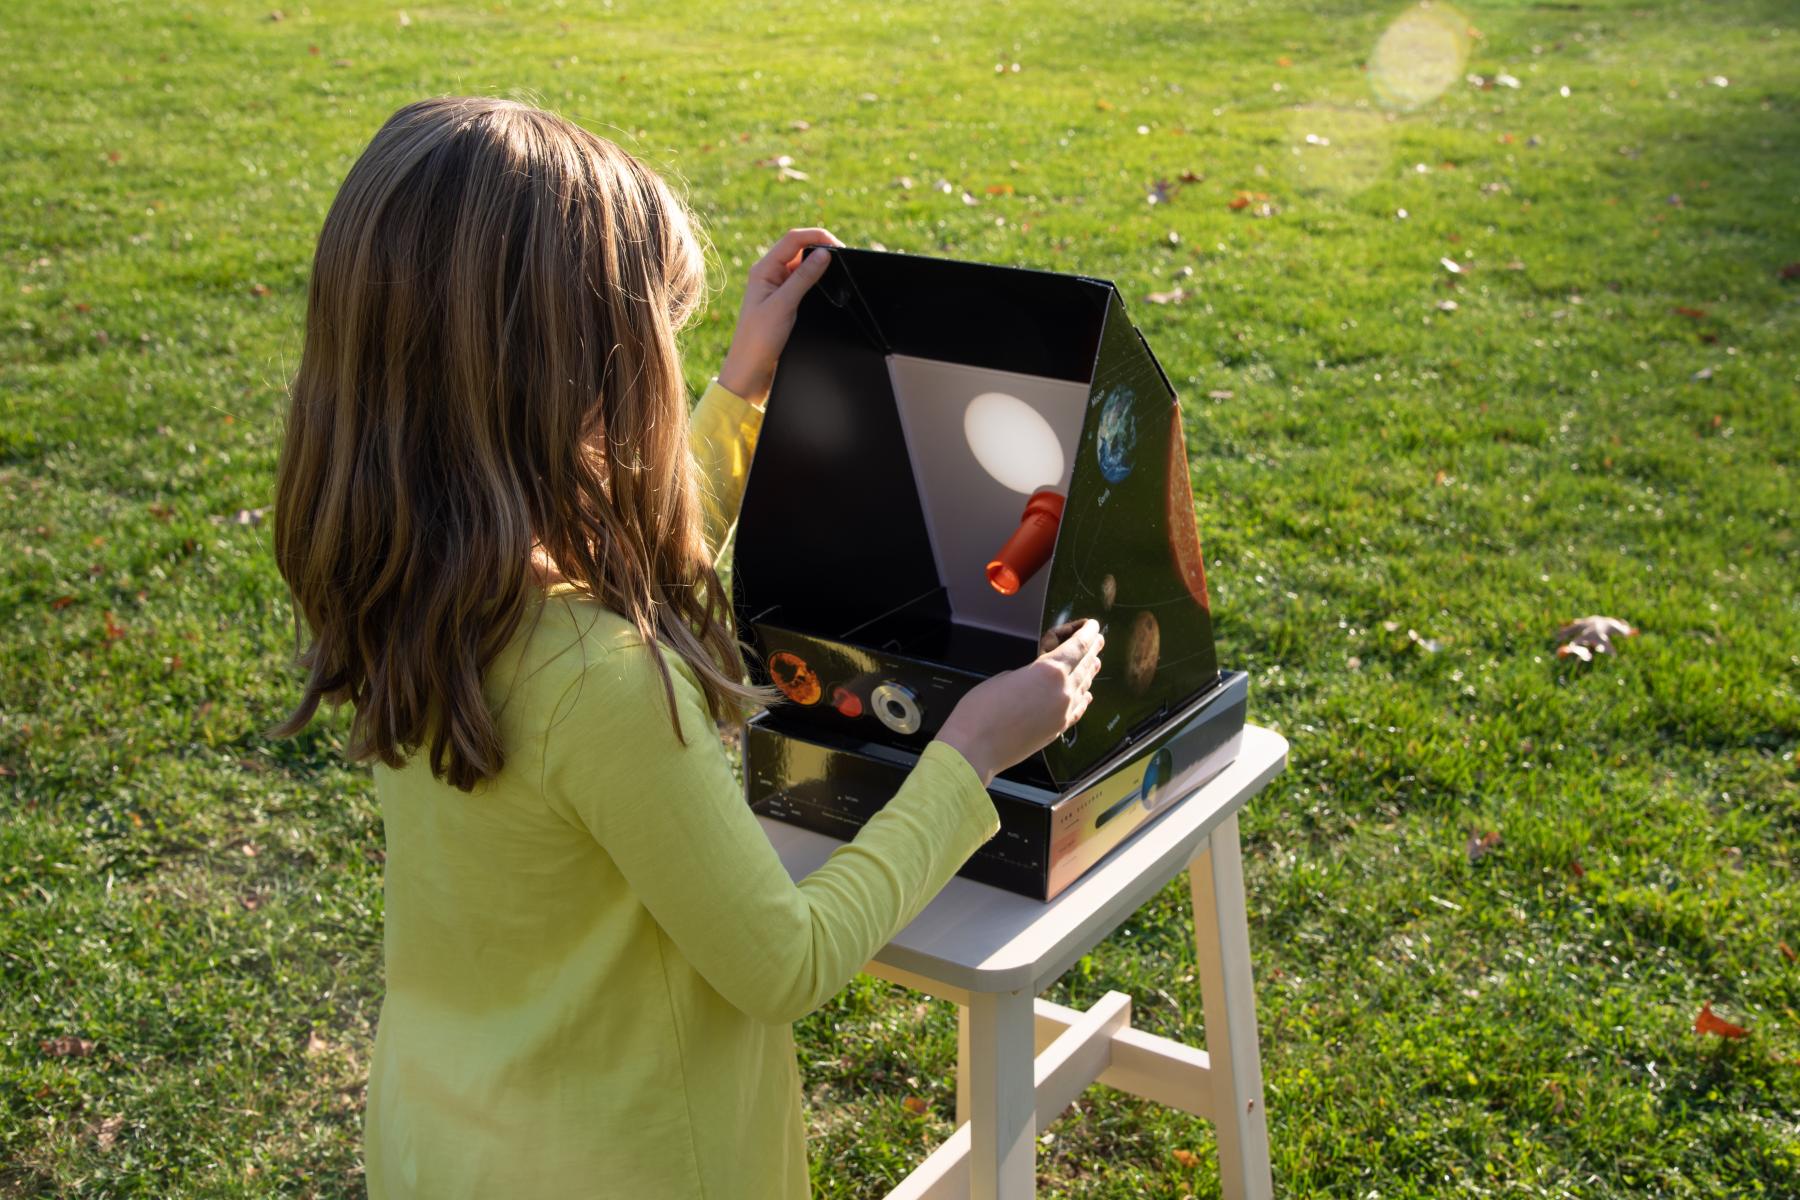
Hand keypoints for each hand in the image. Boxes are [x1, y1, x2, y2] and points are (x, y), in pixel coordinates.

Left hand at [717, 227, 844, 406]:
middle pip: (799, 249)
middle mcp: (770, 275)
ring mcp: (777, 288)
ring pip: (803, 266)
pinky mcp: (785, 302)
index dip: (817, 236)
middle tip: (844, 259)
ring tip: (840, 272)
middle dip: (821, 248)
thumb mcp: (783, 306)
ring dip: (820, 265)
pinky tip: (829, 288)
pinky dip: (817, 281)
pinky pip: (804, 283)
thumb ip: (803, 278)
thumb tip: (824, 254)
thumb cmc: (758, 340)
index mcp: (763, 269)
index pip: (793, 239)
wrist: (749, 371)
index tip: (839, 246)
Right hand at [936, 620, 1103, 786]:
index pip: (1079, 647)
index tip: (1093, 625)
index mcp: (1049, 671)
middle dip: (1092, 650)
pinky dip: (1083, 697)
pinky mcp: (1058, 730)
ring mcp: (1063, 713)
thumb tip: (1037, 678)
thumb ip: (1029, 673)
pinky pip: (1078, 709)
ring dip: (1089, 672)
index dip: (1088, 633)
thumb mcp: (1004, 678)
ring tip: (1093, 663)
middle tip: (1097, 640)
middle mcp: (1063, 691)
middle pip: (1086, 665)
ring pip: (1084, 686)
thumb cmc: (981, 711)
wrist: (975, 749)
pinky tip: (1085, 694)